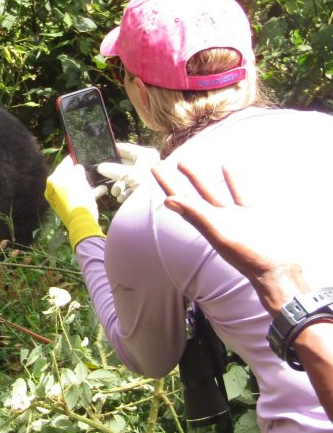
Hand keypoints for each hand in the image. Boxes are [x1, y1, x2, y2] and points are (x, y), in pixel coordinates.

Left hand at [45, 156, 105, 248]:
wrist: (82, 222)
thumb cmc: (78, 196)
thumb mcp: (79, 179)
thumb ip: (77, 170)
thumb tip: (77, 168)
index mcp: (53, 181)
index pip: (62, 166)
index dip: (70, 160)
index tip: (76, 155)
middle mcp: (55, 190)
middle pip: (68, 177)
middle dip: (78, 173)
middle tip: (85, 167)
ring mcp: (62, 200)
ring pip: (75, 187)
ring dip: (85, 183)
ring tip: (94, 178)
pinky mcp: (71, 208)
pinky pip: (80, 197)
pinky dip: (89, 193)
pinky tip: (102, 189)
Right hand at [97, 143, 159, 202]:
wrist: (162, 204)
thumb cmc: (148, 184)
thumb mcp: (129, 175)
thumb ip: (113, 170)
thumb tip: (100, 167)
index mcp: (145, 155)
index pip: (125, 149)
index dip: (113, 151)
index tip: (101, 154)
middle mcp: (146, 163)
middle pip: (124, 165)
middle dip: (114, 174)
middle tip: (104, 177)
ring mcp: (145, 176)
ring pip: (126, 177)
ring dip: (119, 186)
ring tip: (117, 193)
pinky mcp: (145, 188)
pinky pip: (131, 187)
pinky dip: (126, 192)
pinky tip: (123, 198)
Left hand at [152, 161, 307, 315]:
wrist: (278, 269)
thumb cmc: (247, 255)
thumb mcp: (219, 233)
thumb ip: (196, 215)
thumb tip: (168, 200)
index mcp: (204, 224)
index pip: (179, 200)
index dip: (167, 185)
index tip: (155, 169)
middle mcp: (215, 220)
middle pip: (191, 195)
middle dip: (177, 180)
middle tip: (166, 163)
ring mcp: (232, 217)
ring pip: (210, 192)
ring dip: (197, 179)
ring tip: (184, 163)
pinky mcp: (250, 215)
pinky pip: (237, 193)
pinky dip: (231, 180)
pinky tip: (225, 166)